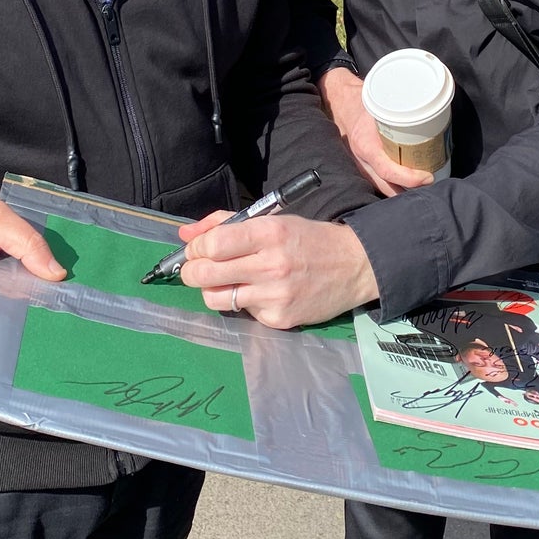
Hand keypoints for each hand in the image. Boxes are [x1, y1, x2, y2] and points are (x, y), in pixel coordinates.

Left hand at [174, 211, 379, 328]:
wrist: (354, 266)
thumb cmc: (308, 239)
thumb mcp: (271, 220)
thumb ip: (225, 224)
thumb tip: (184, 235)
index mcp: (268, 233)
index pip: (213, 245)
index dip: (196, 249)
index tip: (196, 250)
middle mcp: (271, 265)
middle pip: (205, 274)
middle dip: (191, 272)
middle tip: (196, 269)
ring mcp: (275, 295)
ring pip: (216, 299)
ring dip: (212, 290)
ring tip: (225, 281)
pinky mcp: (279, 318)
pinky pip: (243, 313)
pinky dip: (244, 303)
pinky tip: (260, 293)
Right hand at [319, 65, 432, 197]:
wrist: (339, 104)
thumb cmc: (362, 102)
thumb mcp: (381, 104)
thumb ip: (401, 113)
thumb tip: (430, 115)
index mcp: (366, 145)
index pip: (387, 170)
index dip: (409, 178)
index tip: (428, 177)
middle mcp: (361, 162)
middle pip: (388, 189)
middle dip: (410, 193)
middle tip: (432, 185)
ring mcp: (359, 168)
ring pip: (383, 190)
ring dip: (403, 192)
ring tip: (424, 187)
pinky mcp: (361, 169)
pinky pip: (379, 184)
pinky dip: (395, 187)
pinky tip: (410, 185)